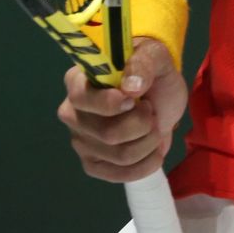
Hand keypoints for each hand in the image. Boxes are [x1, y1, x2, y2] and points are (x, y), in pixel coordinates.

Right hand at [57, 39, 188, 182]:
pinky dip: (147, 163)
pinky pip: (121, 175)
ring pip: (120, 155)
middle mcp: (72, 112)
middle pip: (108, 133)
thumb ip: (144, 63)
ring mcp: (80, 141)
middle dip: (142, 123)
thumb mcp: (156, 57)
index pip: (82, 98)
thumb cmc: (151, 73)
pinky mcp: (92, 164)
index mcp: (78, 81)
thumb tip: (130, 86)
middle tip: (150, 109)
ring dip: (149, 141)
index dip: (111, 103)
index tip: (134, 99)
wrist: (161, 98)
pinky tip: (152, 148)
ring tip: (152, 126)